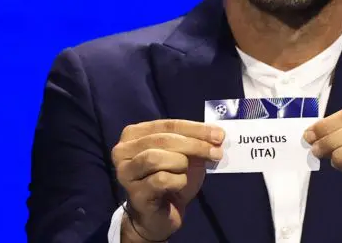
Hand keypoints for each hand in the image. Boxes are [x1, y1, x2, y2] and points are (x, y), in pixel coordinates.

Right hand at [112, 119, 224, 241]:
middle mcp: (122, 151)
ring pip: (156, 158)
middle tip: (216, 152)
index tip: (219, 134)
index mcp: (133, 134)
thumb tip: (216, 134)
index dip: (195, 129)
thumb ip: (195, 142)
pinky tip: (179, 185)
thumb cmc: (170, 180)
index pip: (167, 125)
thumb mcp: (185, 156)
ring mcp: (125, 173)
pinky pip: (160, 180)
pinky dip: (177, 181)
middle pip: (162, 139)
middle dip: (193, 144)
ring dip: (181, 163)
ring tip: (187, 171)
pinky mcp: (134, 193)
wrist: (158, 216)